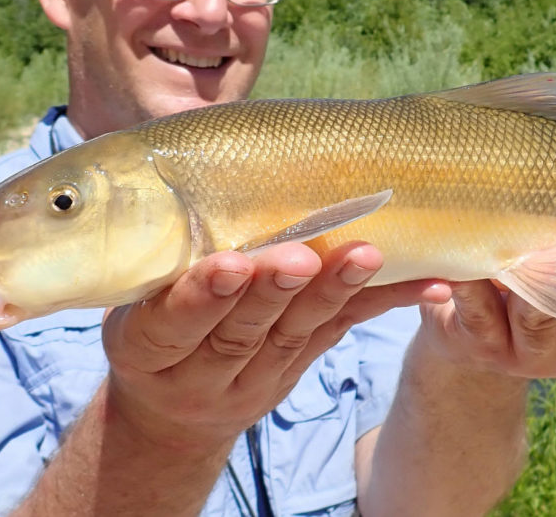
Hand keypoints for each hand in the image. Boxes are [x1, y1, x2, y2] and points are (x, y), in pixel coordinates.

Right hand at [98, 241, 447, 449]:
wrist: (170, 411)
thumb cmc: (146, 322)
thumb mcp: (127, 297)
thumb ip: (151, 244)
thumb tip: (177, 144)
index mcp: (146, 349)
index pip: (171, 324)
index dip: (203, 296)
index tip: (231, 263)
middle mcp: (199, 373)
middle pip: (242, 331)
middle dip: (275, 291)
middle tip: (303, 256)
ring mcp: (254, 378)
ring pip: (297, 334)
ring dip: (334, 291)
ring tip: (366, 255)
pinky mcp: (297, 369)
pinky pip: (341, 333)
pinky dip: (383, 304)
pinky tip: (428, 285)